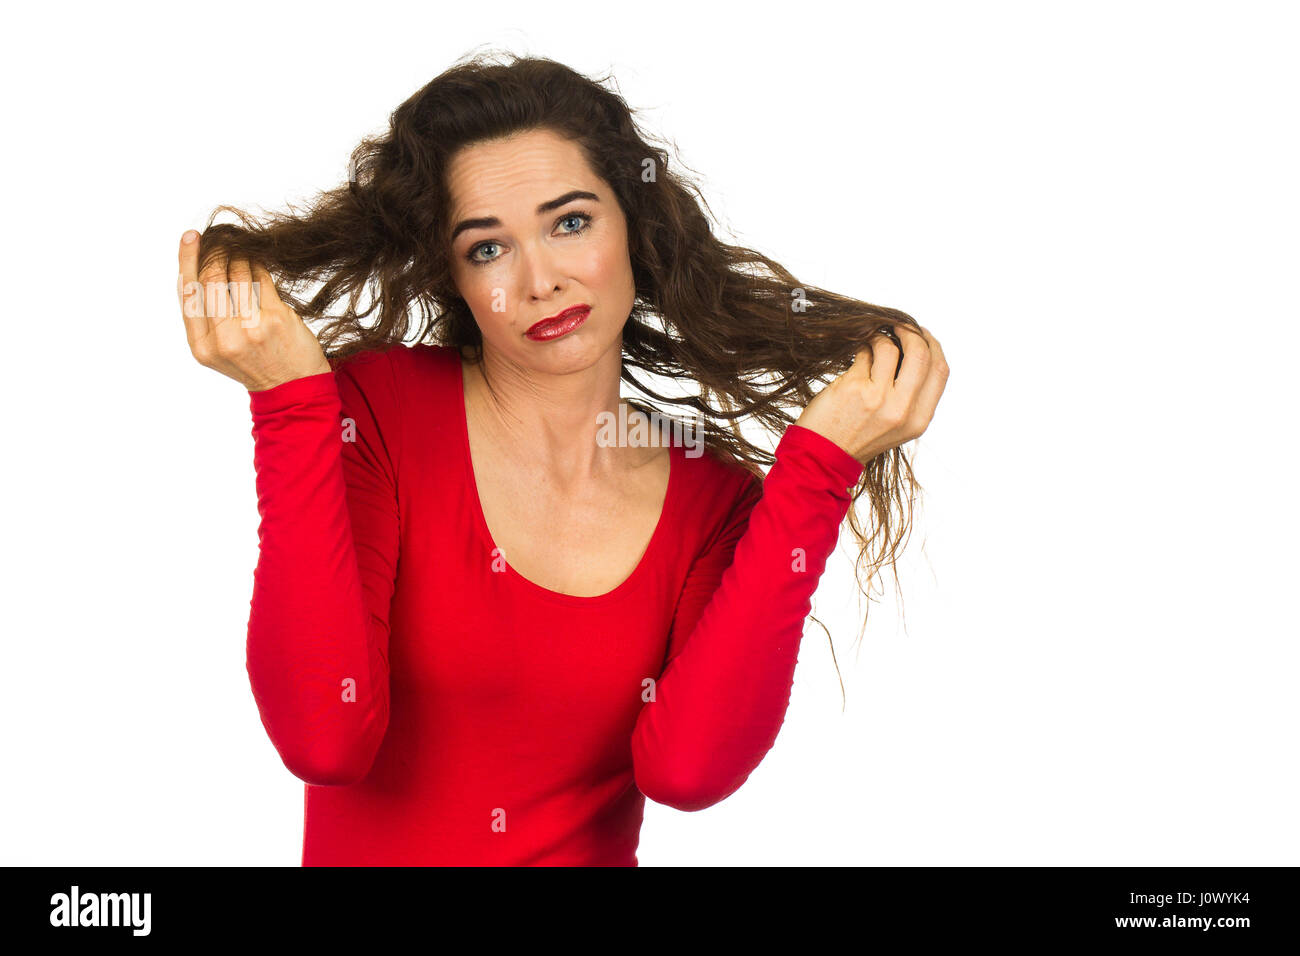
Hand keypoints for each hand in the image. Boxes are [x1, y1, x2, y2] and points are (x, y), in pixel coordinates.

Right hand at [176, 230, 331, 390]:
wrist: (292, 388)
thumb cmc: (253, 362)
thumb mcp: (217, 349)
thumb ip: (203, 316)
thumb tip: (194, 267)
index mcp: (202, 346)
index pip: (188, 292)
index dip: (187, 259)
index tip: (191, 236)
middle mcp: (224, 338)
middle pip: (212, 278)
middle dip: (216, 251)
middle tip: (222, 238)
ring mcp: (251, 327)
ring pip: (238, 273)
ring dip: (240, 256)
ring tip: (242, 251)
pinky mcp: (276, 318)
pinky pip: (262, 278)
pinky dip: (259, 265)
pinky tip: (258, 262)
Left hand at [793, 324, 948, 463]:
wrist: (824, 455)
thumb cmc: (859, 435)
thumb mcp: (898, 425)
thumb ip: (912, 395)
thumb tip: (916, 349)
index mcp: (918, 420)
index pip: (940, 371)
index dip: (933, 346)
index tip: (921, 333)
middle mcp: (902, 409)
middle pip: (921, 354)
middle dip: (910, 332)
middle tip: (898, 325)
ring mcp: (878, 398)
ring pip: (889, 348)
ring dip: (879, 337)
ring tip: (870, 343)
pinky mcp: (854, 387)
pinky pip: (863, 353)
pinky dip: (861, 348)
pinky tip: (855, 356)